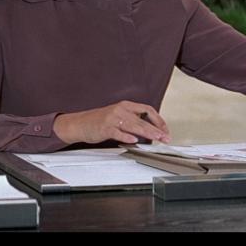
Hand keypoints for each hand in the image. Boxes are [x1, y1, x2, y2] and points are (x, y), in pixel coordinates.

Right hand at [53, 100, 170, 144]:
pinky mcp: (105, 128)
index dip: (158, 120)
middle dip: (156, 129)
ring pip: (133, 125)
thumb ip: (133, 121)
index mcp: (126, 105)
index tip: (165, 129)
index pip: (147, 109)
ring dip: (147, 133)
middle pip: (142, 120)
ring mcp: (112, 118)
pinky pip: (117, 132)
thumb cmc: (100, 121)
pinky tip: (133, 140)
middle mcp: (120, 110)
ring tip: (156, 138)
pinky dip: (126, 136)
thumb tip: (150, 130)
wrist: (80, 123)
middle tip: (165, 137)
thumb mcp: (119, 116)